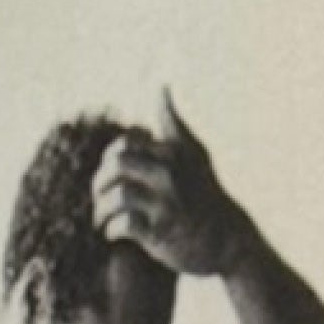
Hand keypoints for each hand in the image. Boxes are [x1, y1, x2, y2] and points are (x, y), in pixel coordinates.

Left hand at [94, 93, 245, 283]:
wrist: (224, 236)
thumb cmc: (202, 191)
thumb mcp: (192, 152)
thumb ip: (172, 123)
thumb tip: (161, 88)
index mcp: (172, 152)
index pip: (124, 144)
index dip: (108, 161)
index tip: (112, 177)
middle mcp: (170, 172)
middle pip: (116, 165)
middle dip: (99, 183)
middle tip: (100, 198)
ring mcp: (166, 202)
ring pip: (117, 196)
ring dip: (101, 211)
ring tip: (103, 219)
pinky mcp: (161, 231)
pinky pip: (124, 226)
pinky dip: (112, 231)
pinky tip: (115, 234)